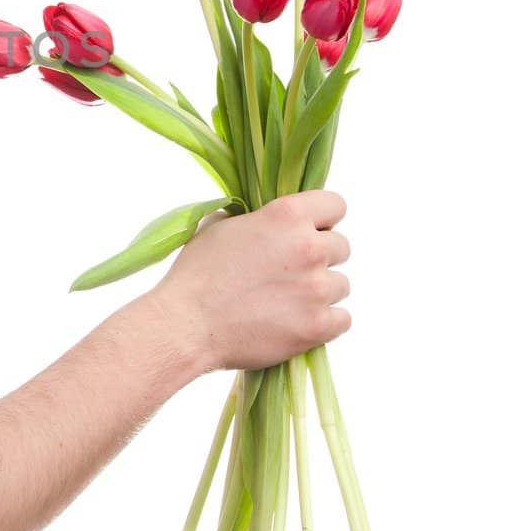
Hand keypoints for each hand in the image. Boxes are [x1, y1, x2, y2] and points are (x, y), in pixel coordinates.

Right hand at [144, 190, 351, 372]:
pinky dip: (325, 322)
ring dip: (320, 291)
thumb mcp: (219, 227)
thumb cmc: (196, 275)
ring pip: (341, 285)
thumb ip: (253, 219)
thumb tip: (264, 222)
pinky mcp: (318, 325)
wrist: (187, 324)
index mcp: (286, 216)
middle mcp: (308, 247)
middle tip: (291, 272)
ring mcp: (316, 288)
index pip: (336, 205)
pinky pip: (343, 319)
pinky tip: (299, 321)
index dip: (323, 219)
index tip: (310, 231)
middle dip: (321, 258)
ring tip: (288, 301)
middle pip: (342, 247)